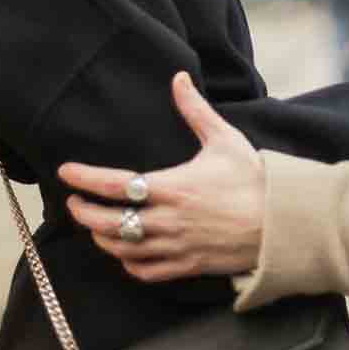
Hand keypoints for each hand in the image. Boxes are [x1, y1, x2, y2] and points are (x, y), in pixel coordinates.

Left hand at [58, 73, 266, 282]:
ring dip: (103, 238)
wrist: (283, 223)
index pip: (116, 183)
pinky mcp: (188, 265)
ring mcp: (177, 246)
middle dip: (85, 213)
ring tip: (94, 226)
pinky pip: (147, 271)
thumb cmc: (254, 179)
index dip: (85, 179)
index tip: (66, 172)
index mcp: (173, 186)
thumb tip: (178, 78)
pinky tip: (125, 253)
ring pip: (123, 249)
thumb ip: (195, 110)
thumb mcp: (225, 139)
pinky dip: (129, 264)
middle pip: (110, 221)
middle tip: (73, 204)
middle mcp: (169, 219)